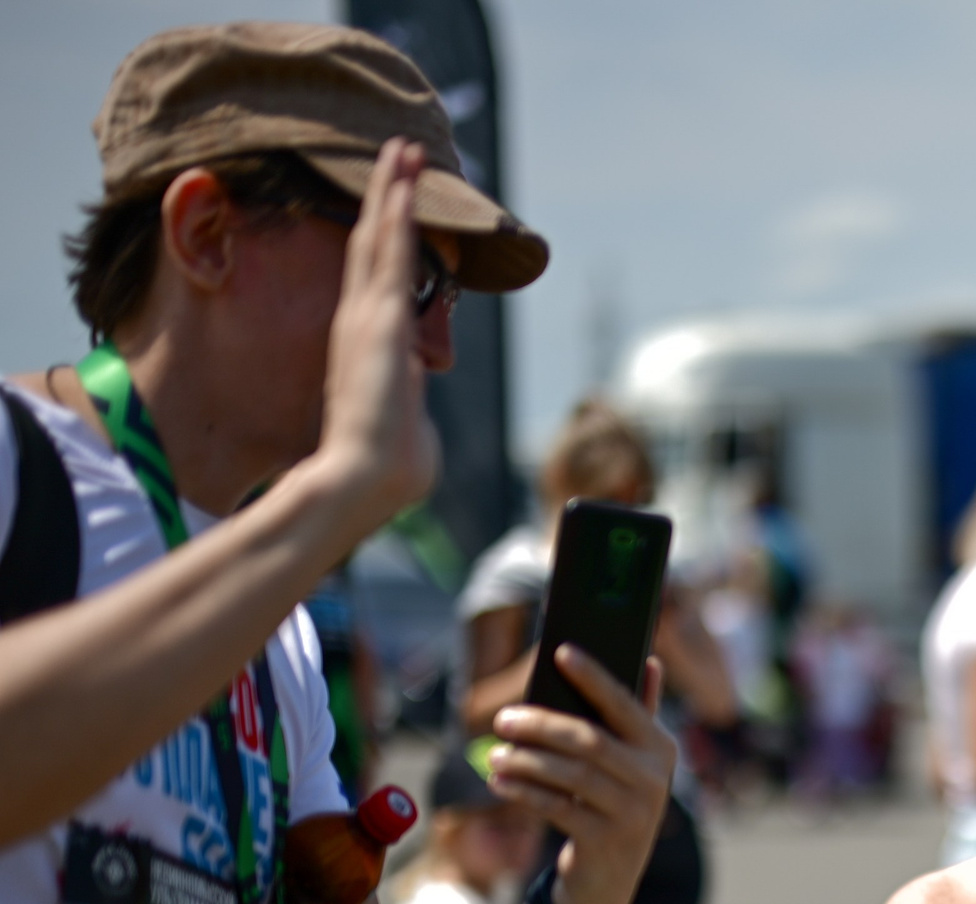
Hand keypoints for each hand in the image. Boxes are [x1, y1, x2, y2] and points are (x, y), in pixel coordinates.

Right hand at [312, 140, 439, 522]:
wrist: (360, 481)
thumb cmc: (387, 468)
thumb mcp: (406, 425)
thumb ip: (409, 401)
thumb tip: (415, 405)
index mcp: (370, 347)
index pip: (380, 280)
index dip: (387, 239)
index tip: (398, 205)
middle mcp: (363, 323)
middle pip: (376, 246)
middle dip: (388, 198)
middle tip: (400, 152)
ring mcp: (369, 318)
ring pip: (382, 239)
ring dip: (393, 192)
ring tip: (405, 149)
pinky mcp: (379, 320)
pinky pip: (390, 254)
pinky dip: (395, 215)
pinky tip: (402, 180)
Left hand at [485, 649, 677, 903]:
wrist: (609, 879)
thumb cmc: (614, 805)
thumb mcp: (633, 763)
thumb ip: (639, 713)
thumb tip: (650, 658)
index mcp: (661, 748)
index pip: (625, 705)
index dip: (594, 677)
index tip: (561, 651)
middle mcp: (654, 779)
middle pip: (590, 741)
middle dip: (541, 726)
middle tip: (502, 719)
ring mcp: (634, 812)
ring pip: (570, 774)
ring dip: (526, 761)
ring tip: (495, 754)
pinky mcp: (607, 840)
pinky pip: (558, 807)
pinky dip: (524, 792)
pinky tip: (499, 782)